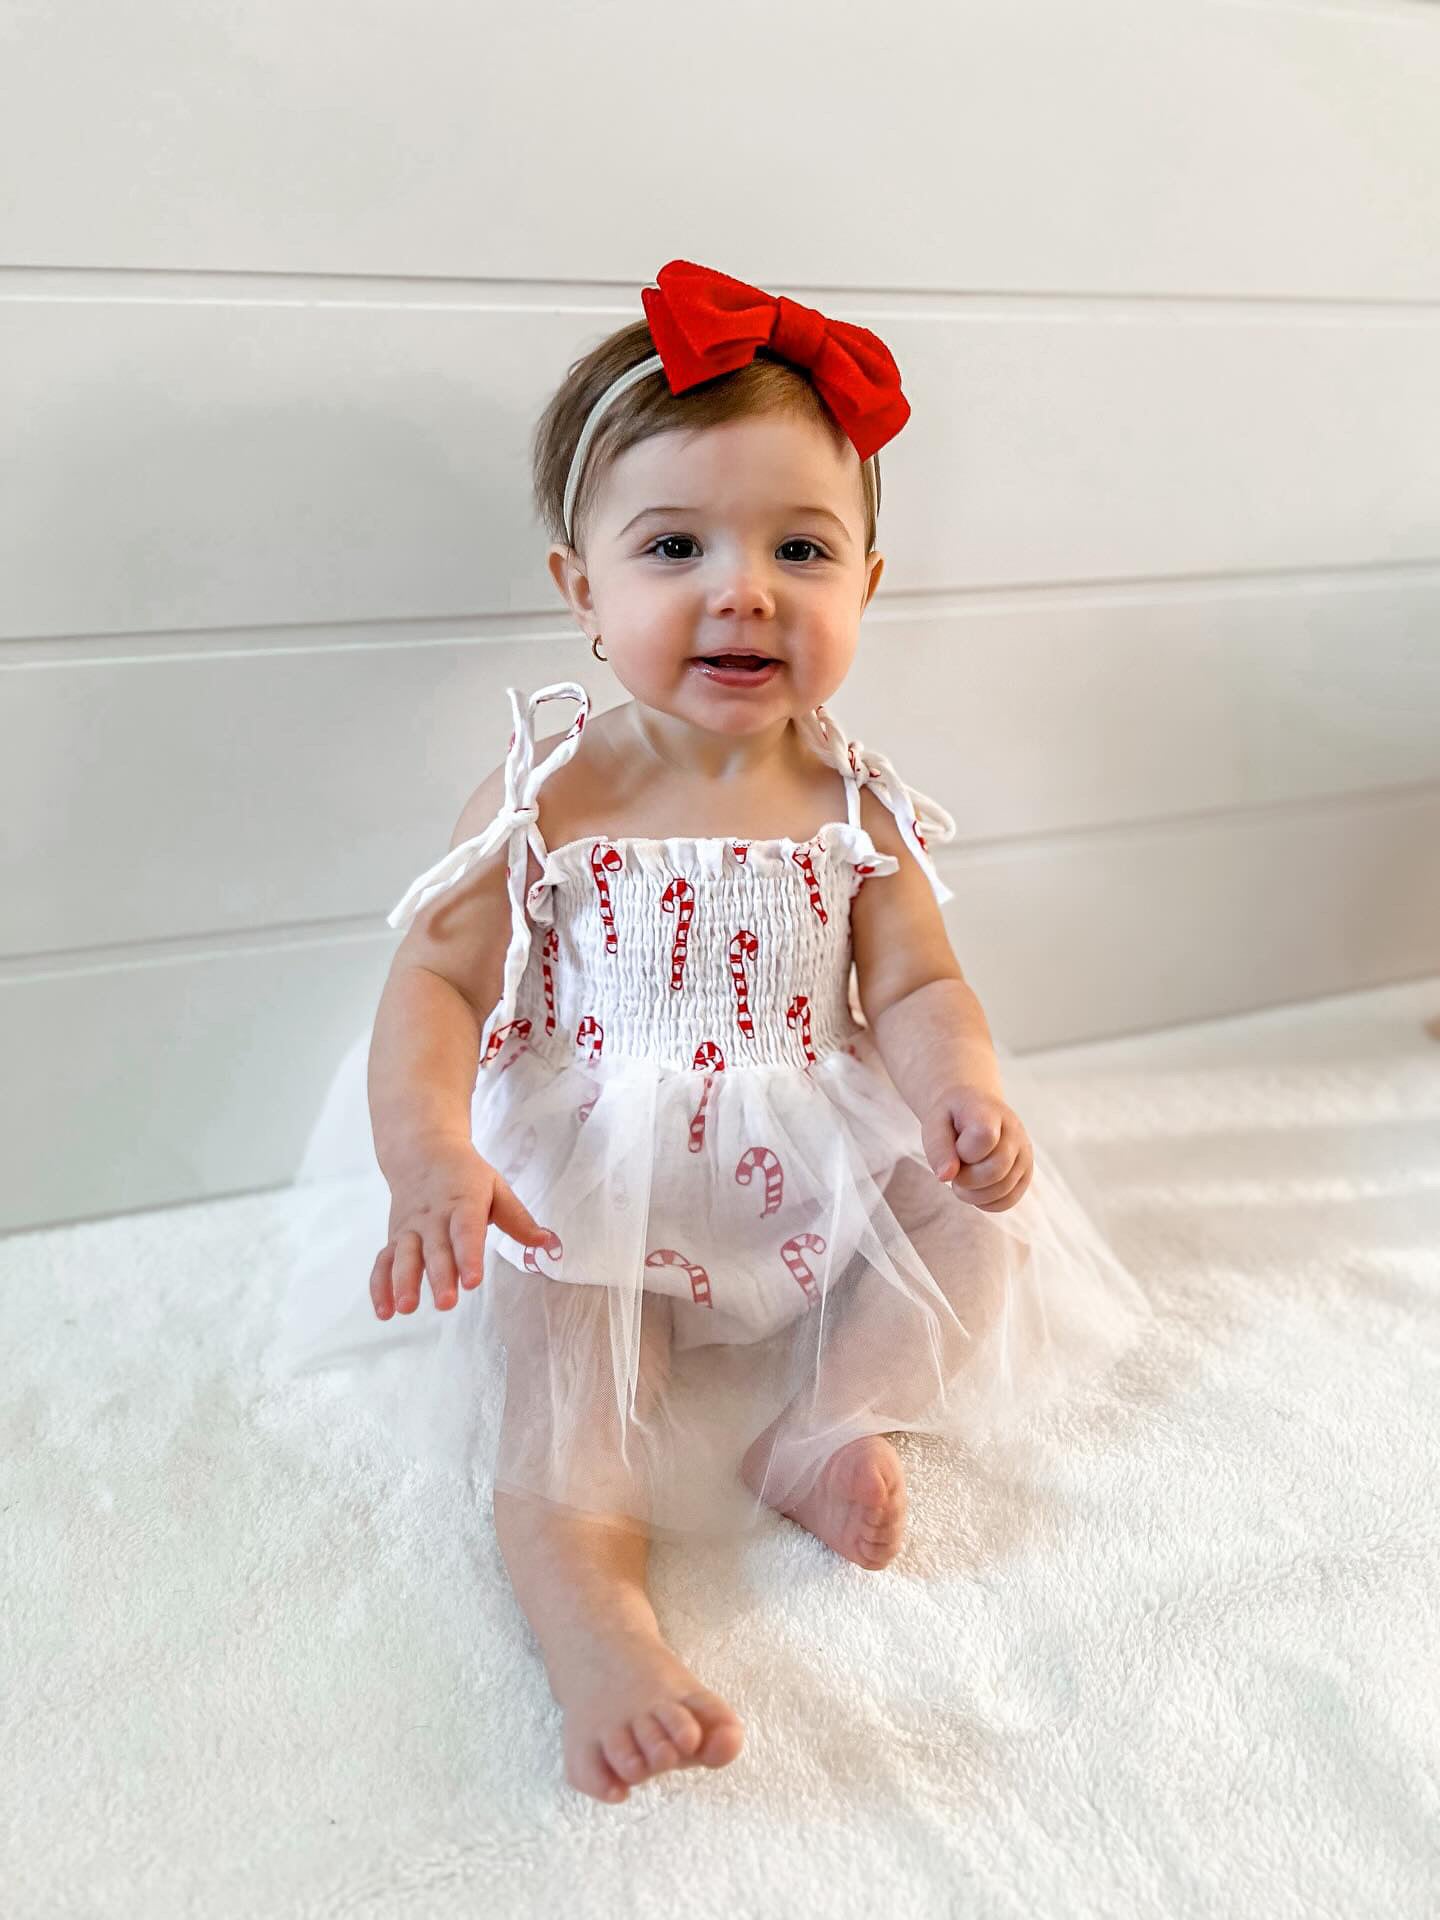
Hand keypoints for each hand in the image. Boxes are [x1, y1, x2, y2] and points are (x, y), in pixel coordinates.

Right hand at [371, 1139, 554, 1317]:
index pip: (466, 1230)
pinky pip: (383, 1262)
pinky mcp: (394, 1238)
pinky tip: (385, 1311)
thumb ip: (518, 1219)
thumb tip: (547, 1243)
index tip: (473, 1280)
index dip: (469, 1256)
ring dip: (403, 1282)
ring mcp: (410, 1228)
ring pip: (404, 1256)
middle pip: (435, 1249)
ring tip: (407, 1308)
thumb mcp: (496, 1188)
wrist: (422, 1153)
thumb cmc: (465, 1176)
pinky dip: (379, 1286)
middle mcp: (433, 1217)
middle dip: (439, 1277)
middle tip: (445, 1303)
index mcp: (463, 1203)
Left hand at [922, 1086, 1034, 1212]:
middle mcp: (1015, 1132)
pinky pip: (1008, 1201)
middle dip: (966, 1179)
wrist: (971, 1106)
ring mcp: (1024, 1153)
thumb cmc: (951, 1116)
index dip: (963, 1152)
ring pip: (1003, 1190)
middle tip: (954, 1168)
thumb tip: (946, 1176)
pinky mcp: (1025, 1173)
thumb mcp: (934, 1123)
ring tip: (962, 1177)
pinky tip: (974, 1189)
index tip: (954, 1145)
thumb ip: (938, 1148)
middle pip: (996, 1171)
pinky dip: (986, 1203)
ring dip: (973, 1194)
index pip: (985, 1138)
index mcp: (990, 1112)